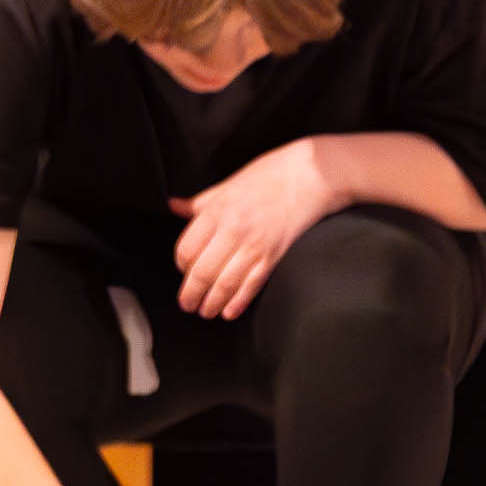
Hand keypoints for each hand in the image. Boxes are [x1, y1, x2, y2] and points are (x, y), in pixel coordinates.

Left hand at [169, 143, 337, 321]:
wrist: (311, 174)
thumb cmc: (269, 175)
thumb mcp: (227, 184)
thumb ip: (199, 202)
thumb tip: (174, 205)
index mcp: (217, 211)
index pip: (187, 249)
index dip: (181, 264)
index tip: (183, 269)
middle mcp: (233, 231)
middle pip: (202, 272)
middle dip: (191, 294)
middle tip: (187, 303)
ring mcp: (254, 246)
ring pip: (224, 284)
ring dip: (211, 303)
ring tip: (205, 311)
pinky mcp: (274, 256)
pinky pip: (251, 285)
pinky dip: (238, 302)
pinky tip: (229, 311)